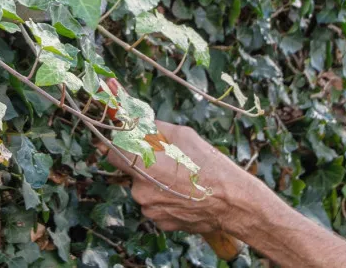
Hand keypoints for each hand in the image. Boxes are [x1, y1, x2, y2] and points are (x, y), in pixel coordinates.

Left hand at [105, 121, 260, 235]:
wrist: (233, 202)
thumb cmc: (209, 166)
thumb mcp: (183, 136)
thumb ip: (153, 128)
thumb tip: (136, 121)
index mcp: (142, 166)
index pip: (112, 154)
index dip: (119, 147)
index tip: (126, 143)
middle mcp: (140, 190)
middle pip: (131, 173)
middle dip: (144, 166)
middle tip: (167, 163)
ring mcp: (150, 210)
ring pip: (144, 191)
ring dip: (156, 184)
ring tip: (181, 181)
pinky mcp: (160, 223)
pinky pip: (155, 207)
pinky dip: (165, 200)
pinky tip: (184, 196)